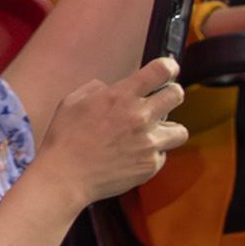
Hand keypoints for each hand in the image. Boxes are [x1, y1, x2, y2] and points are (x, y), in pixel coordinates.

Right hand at [40, 64, 188, 205]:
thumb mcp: (72, 101)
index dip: (168, 68)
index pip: (161, 71)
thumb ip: (97, 89)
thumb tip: (111, 88)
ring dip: (167, 130)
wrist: (65, 177)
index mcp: (121, 96)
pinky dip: (151, 155)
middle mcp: (140, 116)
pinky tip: (134, 156)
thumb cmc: (65, 140)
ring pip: (179, 130)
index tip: (168, 71)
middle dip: (170, 96)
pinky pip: (162, 155)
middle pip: (177, 95)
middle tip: (159, 103)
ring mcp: (149, 142)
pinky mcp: (151, 165)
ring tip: (151, 135)